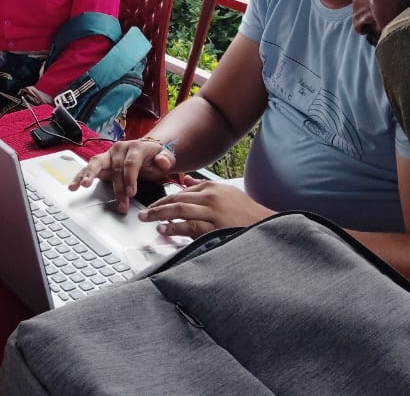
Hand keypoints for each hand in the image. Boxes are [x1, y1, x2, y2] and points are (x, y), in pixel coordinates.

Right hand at [68, 138, 176, 213]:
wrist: (148, 152)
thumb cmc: (155, 157)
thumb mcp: (166, 157)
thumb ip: (166, 159)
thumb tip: (162, 162)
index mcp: (135, 147)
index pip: (130, 163)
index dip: (130, 178)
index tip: (132, 193)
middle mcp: (119, 149)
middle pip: (114, 167)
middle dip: (117, 187)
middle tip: (120, 202)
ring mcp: (108, 156)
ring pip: (96, 164)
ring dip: (89, 176)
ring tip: (82, 186)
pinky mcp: (101, 163)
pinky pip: (89, 169)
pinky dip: (80, 177)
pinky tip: (73, 185)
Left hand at [138, 175, 271, 236]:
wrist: (266, 226)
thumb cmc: (246, 212)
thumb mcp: (227, 193)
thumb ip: (204, 186)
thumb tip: (185, 180)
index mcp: (212, 188)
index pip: (182, 191)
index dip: (165, 198)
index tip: (154, 204)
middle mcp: (210, 197)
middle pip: (177, 199)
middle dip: (157, 205)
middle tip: (144, 212)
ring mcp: (212, 212)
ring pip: (179, 211)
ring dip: (159, 214)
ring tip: (147, 219)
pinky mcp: (214, 228)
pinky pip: (189, 226)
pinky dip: (174, 228)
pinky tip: (163, 229)